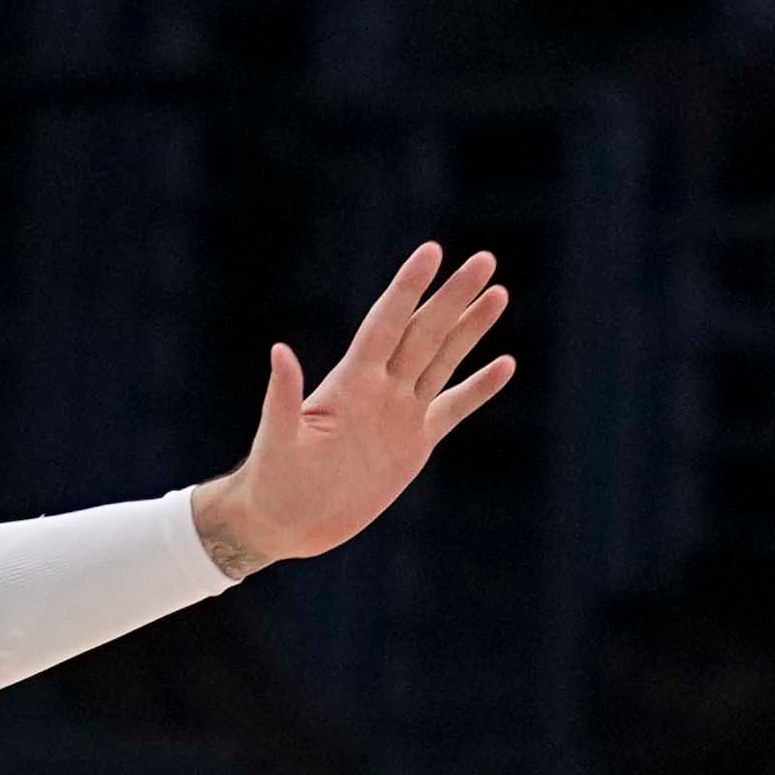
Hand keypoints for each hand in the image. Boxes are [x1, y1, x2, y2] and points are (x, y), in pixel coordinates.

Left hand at [192, 244, 513, 573]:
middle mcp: (379, 390)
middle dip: (453, 297)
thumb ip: (282, 397)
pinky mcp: (413, 445)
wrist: (282, 524)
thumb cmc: (270, 482)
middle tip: (484, 258)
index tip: (432, 251)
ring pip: (443, 360)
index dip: (407, 288)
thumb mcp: (275, 440)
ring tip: (498, 292)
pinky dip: (478, 389)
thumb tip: (279, 350)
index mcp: (349, 383)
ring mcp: (399, 415)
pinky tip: (505, 365)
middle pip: (424, 333)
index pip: (386, 324)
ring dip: (470, 328)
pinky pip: (453, 409)